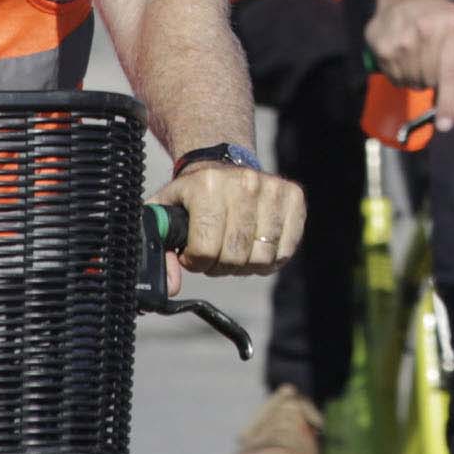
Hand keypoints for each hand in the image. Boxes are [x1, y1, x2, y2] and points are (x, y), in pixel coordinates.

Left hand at [162, 161, 304, 277]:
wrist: (221, 165)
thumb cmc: (190, 197)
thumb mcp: (165, 216)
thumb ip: (160, 251)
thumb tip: (170, 287)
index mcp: (207, 184)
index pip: (206, 250)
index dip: (196, 262)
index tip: (192, 254)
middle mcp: (244, 182)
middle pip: (236, 256)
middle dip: (220, 265)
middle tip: (213, 254)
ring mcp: (273, 188)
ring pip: (263, 257)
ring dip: (245, 265)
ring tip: (233, 249)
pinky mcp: (294, 196)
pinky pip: (286, 250)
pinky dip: (270, 259)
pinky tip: (255, 246)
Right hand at [366, 0, 453, 132]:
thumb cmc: (444, 17)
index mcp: (452, 29)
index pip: (450, 72)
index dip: (448, 101)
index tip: (446, 126)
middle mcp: (424, 34)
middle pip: (431, 82)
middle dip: (436, 79)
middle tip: (435, 62)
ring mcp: (399, 41)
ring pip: (412, 83)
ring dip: (418, 78)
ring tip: (419, 57)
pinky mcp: (380, 46)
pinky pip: (395, 79)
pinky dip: (402, 74)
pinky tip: (404, 55)